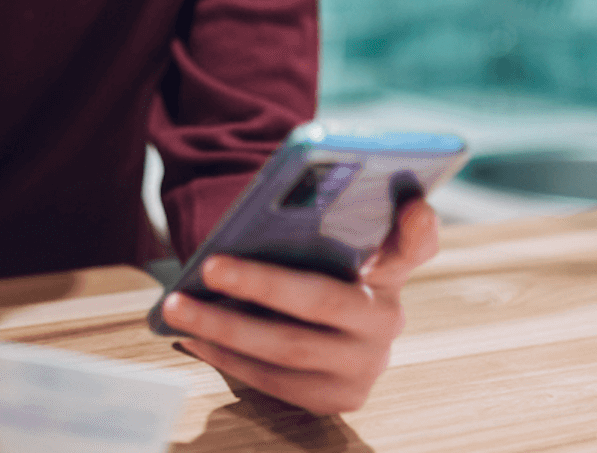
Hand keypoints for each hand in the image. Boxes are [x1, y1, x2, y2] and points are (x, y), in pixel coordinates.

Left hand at [159, 197, 439, 414]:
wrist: (332, 337)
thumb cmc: (320, 273)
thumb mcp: (332, 245)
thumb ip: (320, 221)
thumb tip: (277, 198)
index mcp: (393, 267)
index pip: (418, 242)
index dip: (417, 226)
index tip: (411, 206)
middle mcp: (388, 318)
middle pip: (323, 299)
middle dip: (260, 284)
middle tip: (211, 267)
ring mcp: (367, 365)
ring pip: (288, 348)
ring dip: (225, 328)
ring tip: (179, 307)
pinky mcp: (340, 398)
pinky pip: (275, 381)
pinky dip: (228, 358)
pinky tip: (194, 338)